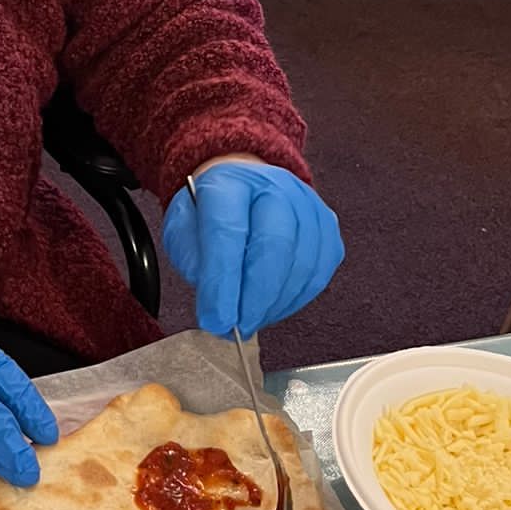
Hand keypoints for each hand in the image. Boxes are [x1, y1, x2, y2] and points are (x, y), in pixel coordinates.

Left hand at [162, 160, 342, 338]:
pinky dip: (295, 300)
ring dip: (274, 304)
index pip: (227, 232)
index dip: (222, 282)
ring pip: (301, 263)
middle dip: (254, 298)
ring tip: (250, 320)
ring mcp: (307, 205)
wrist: (243, 188)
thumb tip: (218, 306)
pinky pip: (318, 273)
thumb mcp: (183, 230)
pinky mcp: (328, 228)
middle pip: (274, 245)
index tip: (216, 319)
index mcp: (229, 183)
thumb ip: (194, 262)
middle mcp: (274, 187)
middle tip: (236, 327)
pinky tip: (272, 308)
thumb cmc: (211, 213)